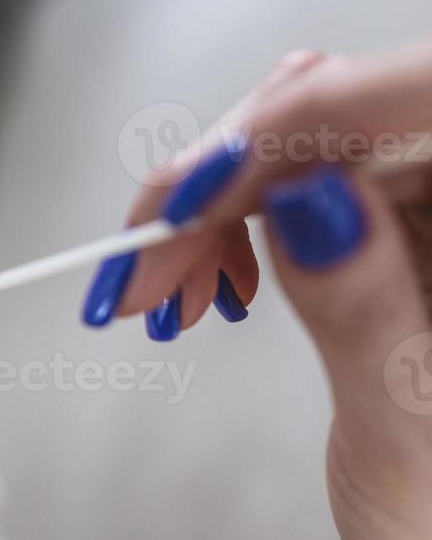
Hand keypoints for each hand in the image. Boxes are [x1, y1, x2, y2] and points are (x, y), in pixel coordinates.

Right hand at [81, 39, 431, 539]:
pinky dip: (225, 228)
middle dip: (219, 181)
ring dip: (207, 210)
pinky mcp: (394, 214)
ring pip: (297, 142)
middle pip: (334, 111)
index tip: (178, 205)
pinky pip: (290, 181)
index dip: (275, 135)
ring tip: (163, 301)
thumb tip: (307, 194)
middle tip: (138, 276)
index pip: (396, 104)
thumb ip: (367, 309)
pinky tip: (210, 289)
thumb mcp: (411, 435)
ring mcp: (428, 193)